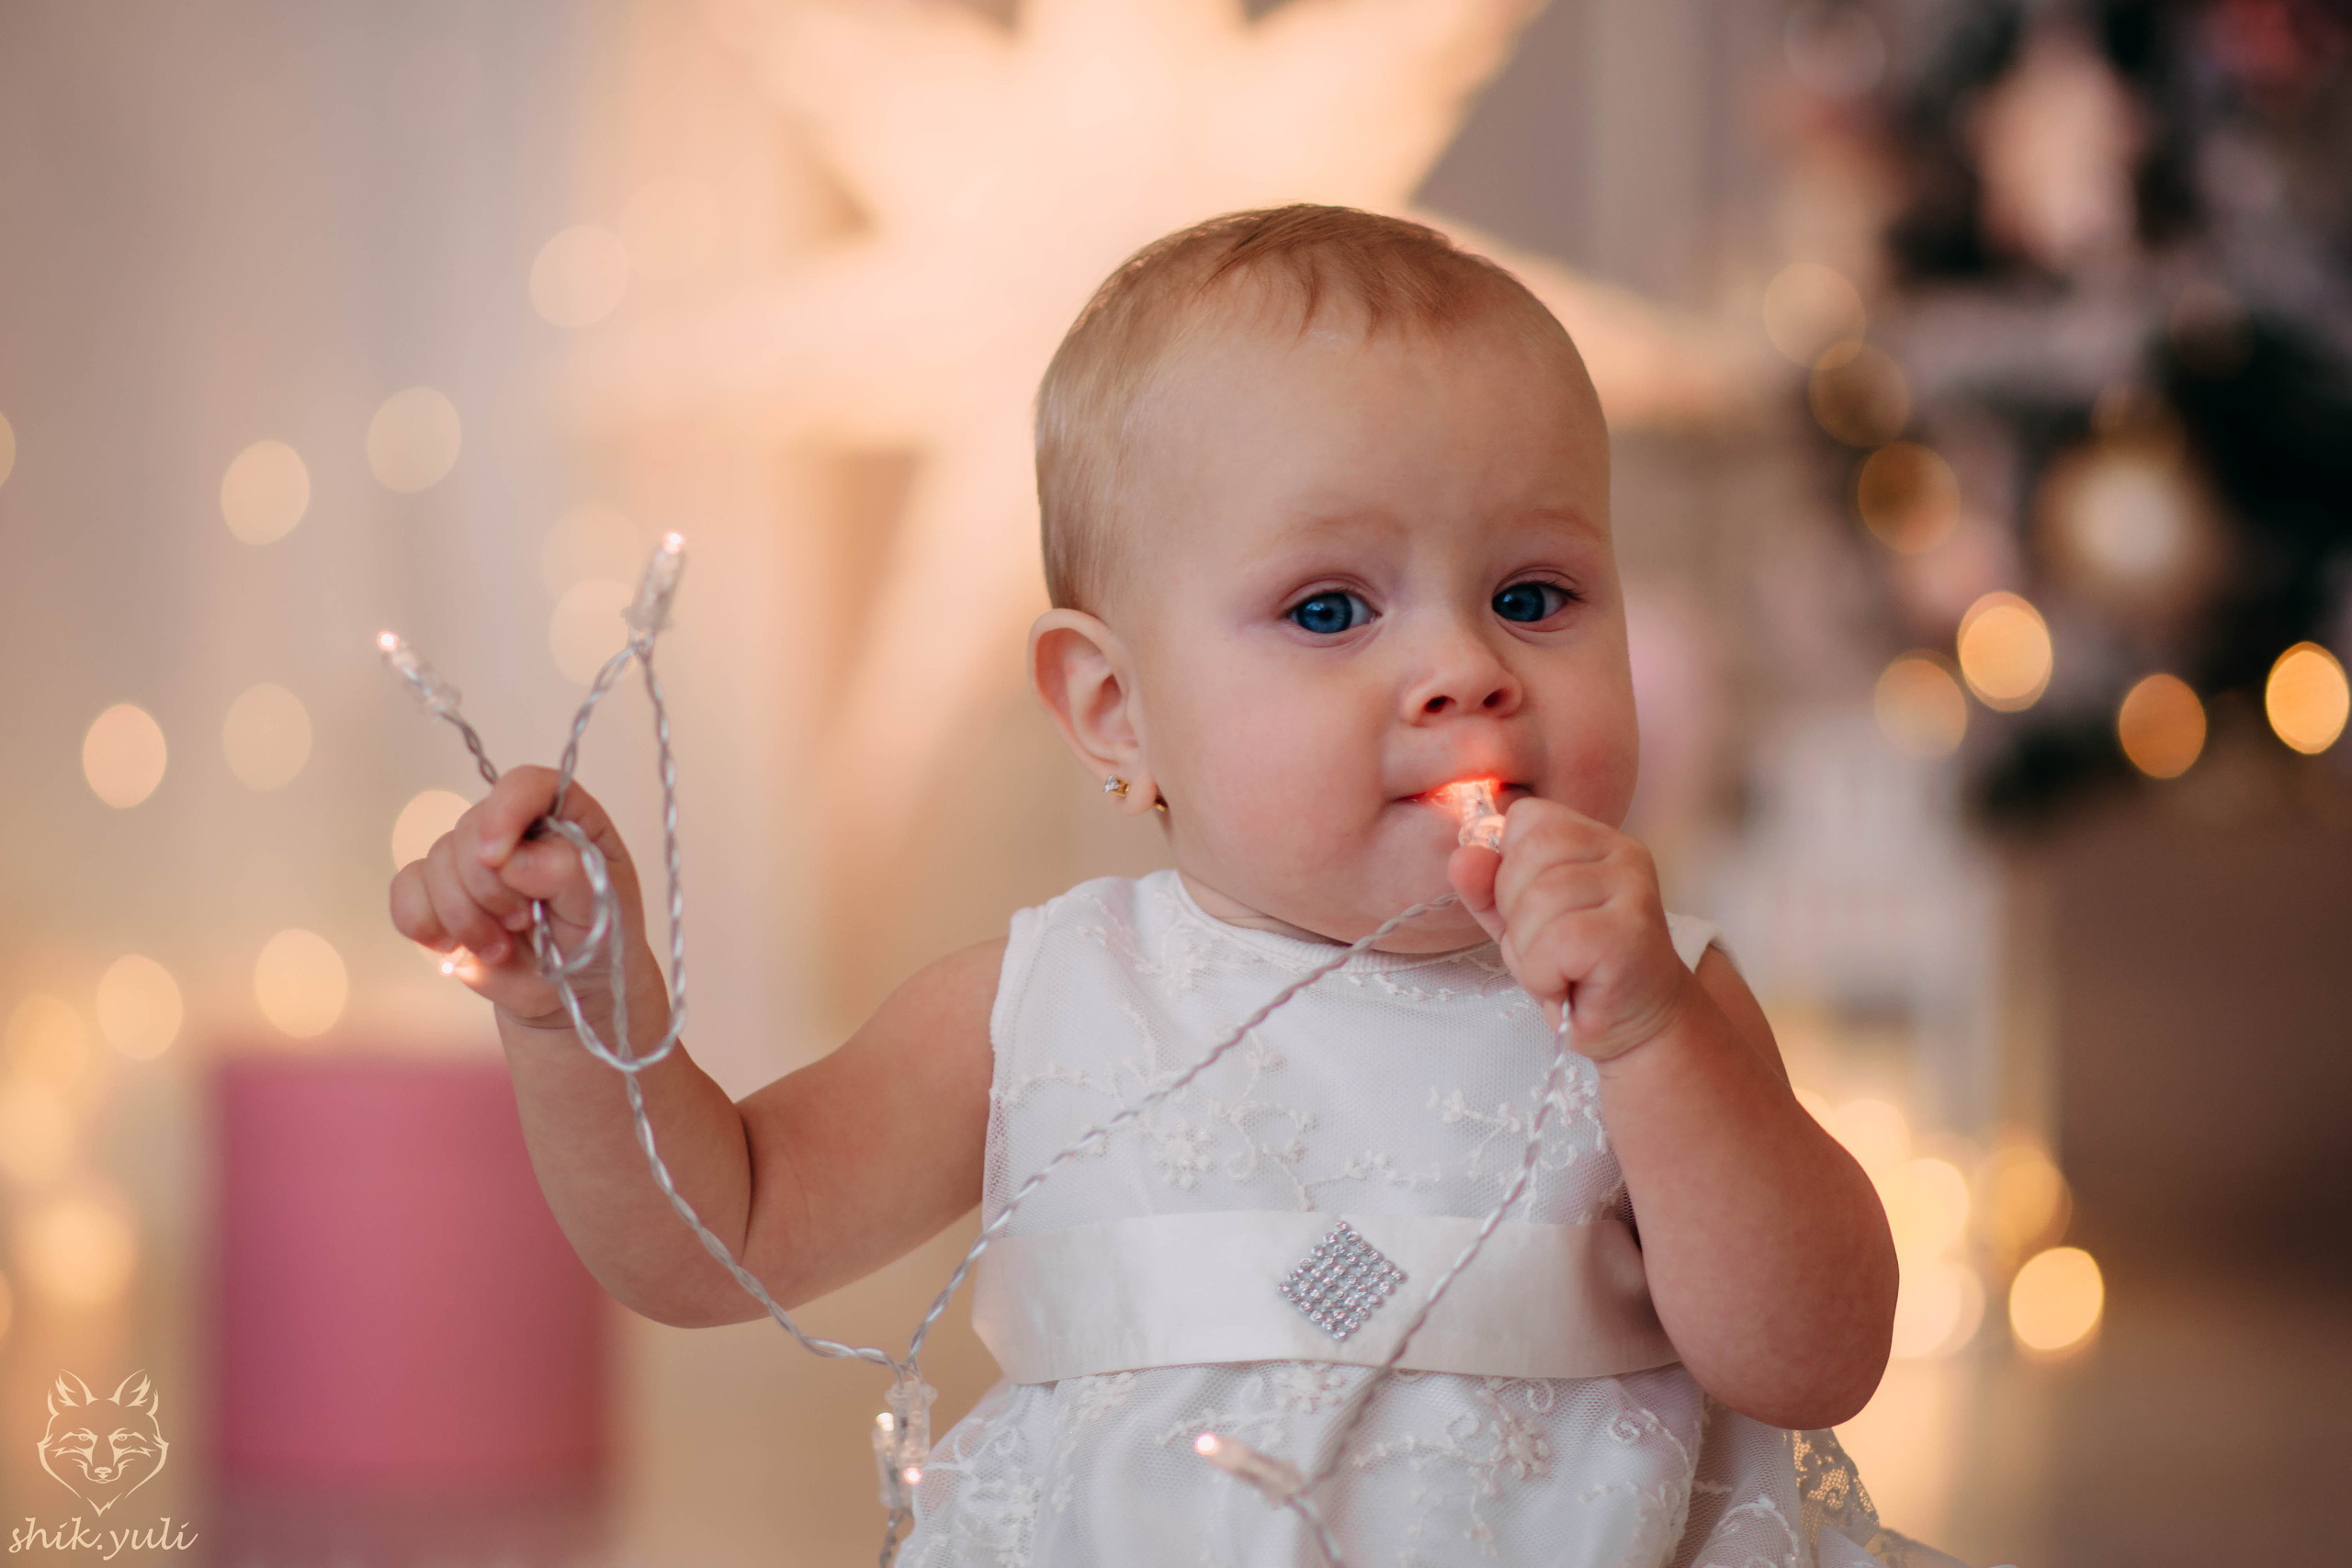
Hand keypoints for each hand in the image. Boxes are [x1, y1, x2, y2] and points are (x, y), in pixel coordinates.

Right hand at [387, 766, 650, 1027]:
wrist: (567, 989)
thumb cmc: (595, 939)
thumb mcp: (601, 905)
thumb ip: (567, 872)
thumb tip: (512, 859)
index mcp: (564, 815)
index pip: (527, 784)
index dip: (505, 812)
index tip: (497, 857)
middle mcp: (513, 827)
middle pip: (471, 828)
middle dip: (490, 888)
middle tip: (524, 922)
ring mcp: (471, 858)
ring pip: (436, 862)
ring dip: (465, 917)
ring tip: (500, 947)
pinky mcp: (437, 891)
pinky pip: (406, 890)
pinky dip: (425, 924)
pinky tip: (456, 947)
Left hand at [1446, 798, 1694, 1061]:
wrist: (1634, 1027)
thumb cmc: (1576, 969)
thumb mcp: (1518, 921)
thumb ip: (1486, 887)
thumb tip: (1463, 857)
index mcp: (1594, 837)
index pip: (1525, 818)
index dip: (1507, 868)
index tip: (1532, 911)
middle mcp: (1621, 850)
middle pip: (1527, 853)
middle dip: (1514, 912)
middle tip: (1546, 951)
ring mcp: (1633, 887)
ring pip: (1539, 899)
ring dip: (1529, 952)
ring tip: (1558, 971)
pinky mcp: (1632, 931)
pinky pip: (1558, 940)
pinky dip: (1544, 974)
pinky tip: (1567, 986)